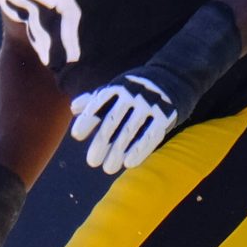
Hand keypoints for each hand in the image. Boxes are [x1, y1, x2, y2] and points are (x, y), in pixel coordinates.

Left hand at [69, 71, 187, 174]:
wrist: (173, 78)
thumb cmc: (136, 89)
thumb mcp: (116, 89)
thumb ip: (95, 99)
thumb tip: (73, 109)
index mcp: (117, 88)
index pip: (98, 104)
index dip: (87, 120)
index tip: (77, 136)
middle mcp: (132, 95)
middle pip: (112, 122)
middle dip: (101, 143)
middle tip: (92, 161)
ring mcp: (149, 105)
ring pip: (130, 132)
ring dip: (118, 152)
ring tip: (108, 168)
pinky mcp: (165, 116)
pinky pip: (150, 136)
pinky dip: (139, 150)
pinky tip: (129, 164)